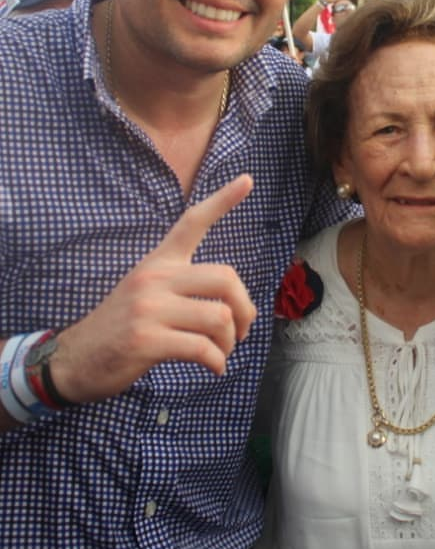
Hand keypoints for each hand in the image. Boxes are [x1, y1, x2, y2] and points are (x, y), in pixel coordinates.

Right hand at [51, 175, 256, 403]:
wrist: (73, 360)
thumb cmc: (122, 327)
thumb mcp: (148, 293)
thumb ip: (188, 288)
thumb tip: (239, 307)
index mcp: (159, 262)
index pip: (193, 222)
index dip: (223, 200)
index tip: (248, 180)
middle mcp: (155, 278)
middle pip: (225, 278)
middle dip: (245, 308)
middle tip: (242, 329)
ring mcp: (149, 308)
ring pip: (219, 316)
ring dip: (230, 341)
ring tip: (222, 352)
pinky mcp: (145, 340)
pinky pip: (201, 348)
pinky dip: (216, 362)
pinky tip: (213, 368)